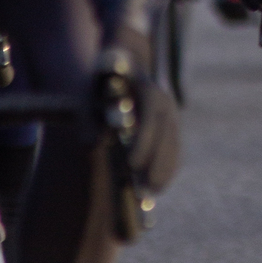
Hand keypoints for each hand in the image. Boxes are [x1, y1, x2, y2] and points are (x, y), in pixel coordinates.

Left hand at [92, 24, 180, 199]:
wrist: (122, 65)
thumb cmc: (101, 81)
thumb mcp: (90, 93)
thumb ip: (88, 116)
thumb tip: (89, 143)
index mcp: (146, 87)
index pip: (151, 114)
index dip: (144, 140)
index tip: (132, 165)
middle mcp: (163, 101)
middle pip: (167, 134)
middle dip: (157, 163)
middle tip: (146, 191)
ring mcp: (170, 115)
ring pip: (173, 144)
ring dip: (163, 171)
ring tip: (150, 197)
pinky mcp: (169, 128)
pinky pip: (173, 150)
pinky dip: (166, 170)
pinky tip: (155, 189)